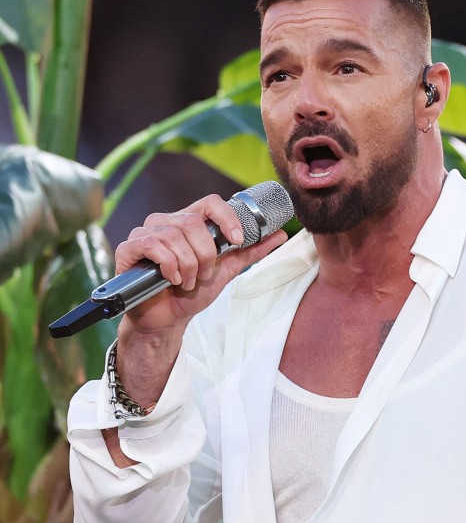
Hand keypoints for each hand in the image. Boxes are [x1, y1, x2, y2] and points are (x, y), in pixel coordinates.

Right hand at [114, 194, 287, 334]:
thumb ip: (250, 251)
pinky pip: (153, 245)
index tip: (237, 240)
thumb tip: (280, 234)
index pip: (210, 202)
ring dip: (187, 266)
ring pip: (175, 236)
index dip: (226, 218)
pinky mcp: (129, 249)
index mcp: (189, 222)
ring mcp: (145, 233)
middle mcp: (166, 222)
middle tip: (203, 275)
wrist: (167, 320)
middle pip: (194, 222)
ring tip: (186, 282)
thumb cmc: (191, 292)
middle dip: (206, 255)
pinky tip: (170, 279)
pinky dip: (168, 265)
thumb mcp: (226, 270)